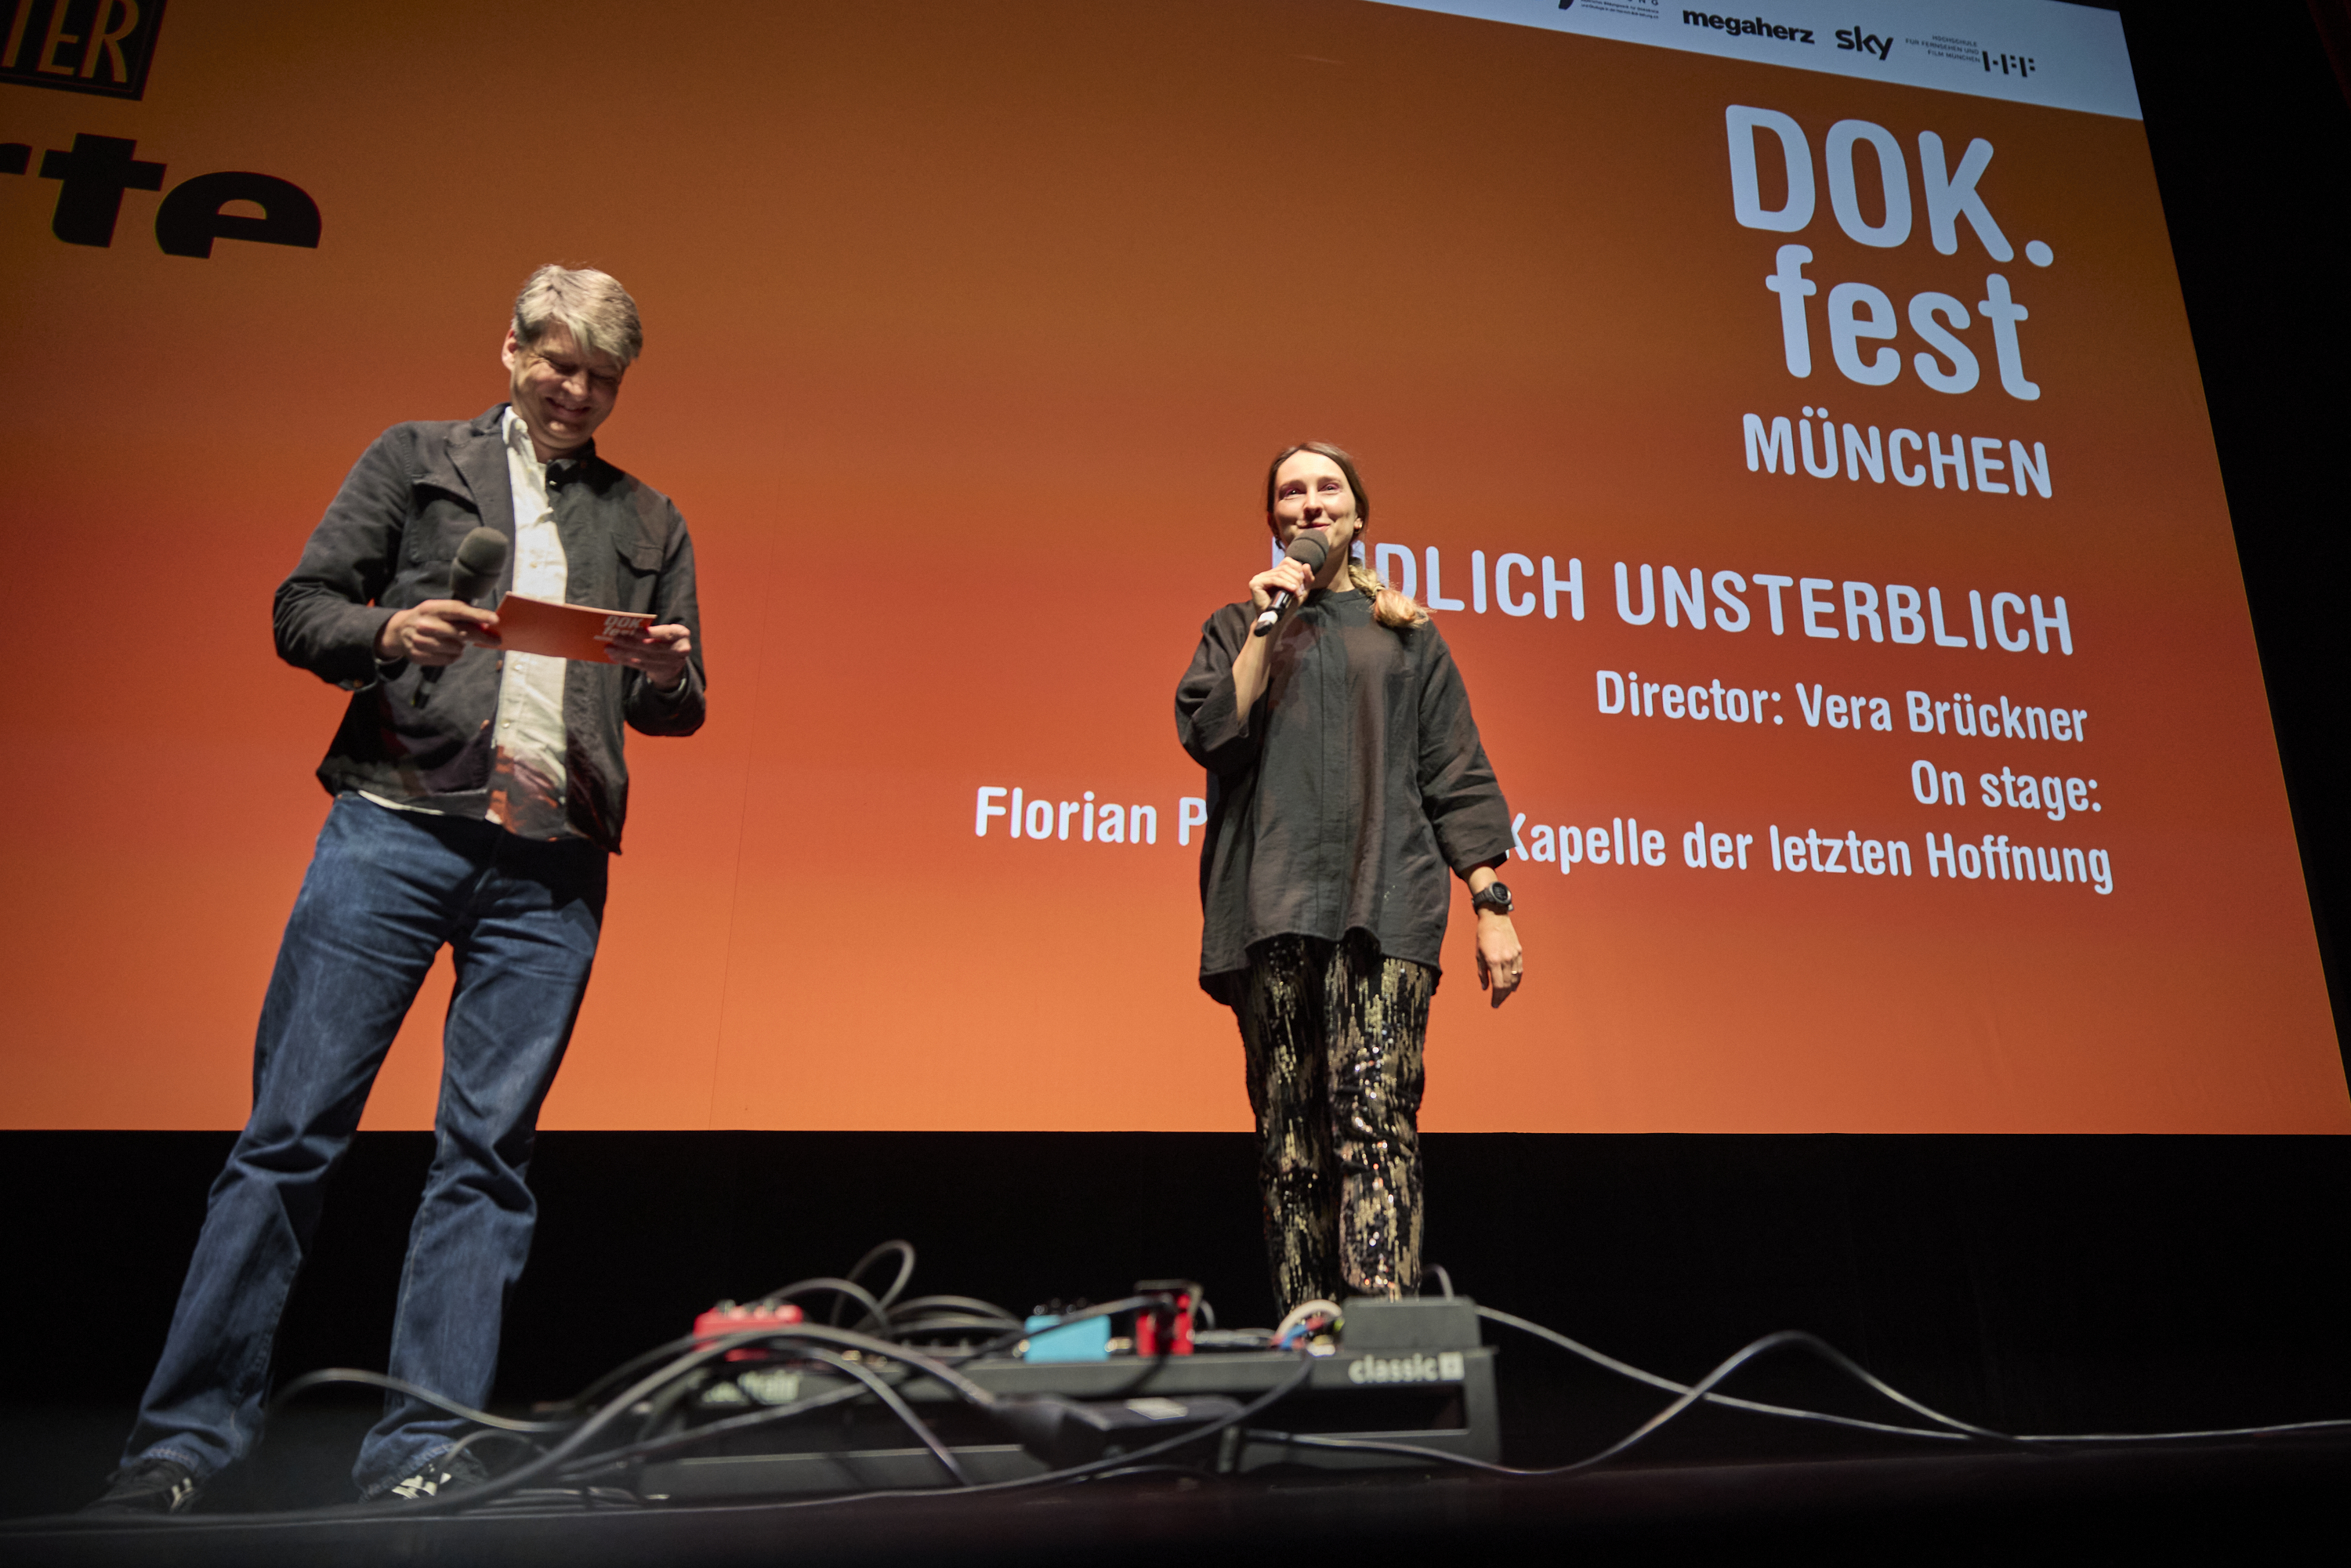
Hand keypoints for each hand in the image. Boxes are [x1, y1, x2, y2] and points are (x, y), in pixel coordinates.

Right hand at [377, 600, 499, 665]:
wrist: (399, 630)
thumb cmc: (428, 618)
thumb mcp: (440, 610)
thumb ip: (462, 615)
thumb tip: (486, 624)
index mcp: (431, 608)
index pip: (458, 610)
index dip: (478, 615)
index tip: (494, 619)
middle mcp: (424, 624)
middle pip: (461, 633)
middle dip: (481, 636)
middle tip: (496, 640)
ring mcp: (420, 641)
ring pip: (457, 648)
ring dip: (462, 646)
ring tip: (456, 640)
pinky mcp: (419, 656)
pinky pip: (449, 659)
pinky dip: (454, 655)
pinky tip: (448, 649)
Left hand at [605, 623, 692, 688]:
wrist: (677, 658)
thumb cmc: (666, 638)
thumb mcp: (665, 630)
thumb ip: (652, 629)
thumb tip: (627, 629)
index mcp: (681, 634)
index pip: (665, 634)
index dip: (650, 633)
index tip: (634, 631)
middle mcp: (680, 650)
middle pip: (652, 647)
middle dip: (632, 643)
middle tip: (616, 639)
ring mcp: (673, 663)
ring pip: (645, 658)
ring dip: (625, 654)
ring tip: (611, 649)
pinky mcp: (663, 672)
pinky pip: (642, 666)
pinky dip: (627, 661)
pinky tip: (616, 657)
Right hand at [1248, 556, 1316, 614]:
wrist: (1276, 621)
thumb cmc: (1286, 607)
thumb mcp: (1301, 591)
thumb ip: (1306, 579)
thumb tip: (1306, 564)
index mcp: (1275, 573)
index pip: (1288, 561)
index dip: (1298, 568)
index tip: (1304, 581)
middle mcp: (1266, 574)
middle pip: (1285, 567)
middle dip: (1297, 577)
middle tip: (1301, 590)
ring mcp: (1259, 578)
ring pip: (1280, 573)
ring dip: (1292, 582)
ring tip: (1298, 592)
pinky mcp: (1255, 583)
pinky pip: (1273, 579)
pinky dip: (1285, 583)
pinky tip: (1292, 589)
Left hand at [1475, 913, 1521, 1008]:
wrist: (1495, 918)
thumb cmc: (1483, 935)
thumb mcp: (1478, 955)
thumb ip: (1482, 973)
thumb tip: (1485, 987)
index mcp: (1493, 961)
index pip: (1497, 986)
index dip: (1496, 997)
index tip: (1494, 1004)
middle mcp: (1505, 960)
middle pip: (1506, 985)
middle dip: (1502, 996)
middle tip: (1498, 1002)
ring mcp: (1514, 956)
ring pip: (1515, 979)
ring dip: (1509, 990)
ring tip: (1504, 996)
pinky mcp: (1519, 952)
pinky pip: (1519, 971)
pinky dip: (1517, 980)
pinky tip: (1513, 986)